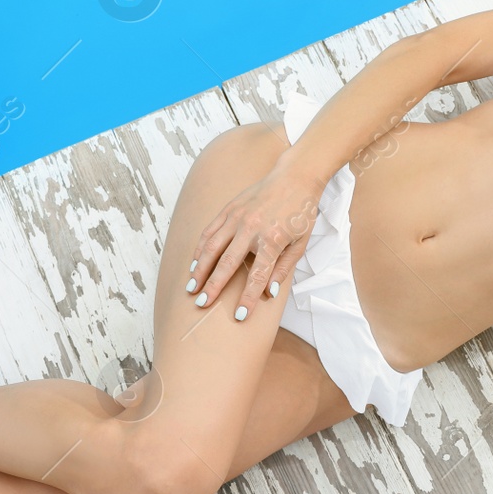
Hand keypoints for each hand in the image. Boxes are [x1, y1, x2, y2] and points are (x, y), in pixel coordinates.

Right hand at [187, 165, 324, 319]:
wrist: (295, 177)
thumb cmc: (301, 212)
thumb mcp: (300, 243)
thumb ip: (283, 269)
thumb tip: (269, 292)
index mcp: (273, 239)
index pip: (257, 276)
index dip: (248, 299)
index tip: (238, 316)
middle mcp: (252, 228)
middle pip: (227, 263)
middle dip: (214, 286)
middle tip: (202, 304)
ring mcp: (238, 217)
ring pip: (212, 247)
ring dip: (200, 269)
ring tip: (191, 287)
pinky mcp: (229, 208)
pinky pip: (210, 231)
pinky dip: (200, 248)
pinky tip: (194, 263)